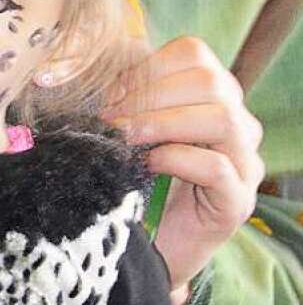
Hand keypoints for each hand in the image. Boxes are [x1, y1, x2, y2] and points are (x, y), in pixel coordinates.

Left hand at [103, 36, 264, 295]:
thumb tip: (59, 70)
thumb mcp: (123, 134)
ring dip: (163, 122)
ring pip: (222, 118)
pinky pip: (217, 166)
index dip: (147, 67)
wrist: (149, 251)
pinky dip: (177, 158)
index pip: (193, 54)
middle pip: (210, 81)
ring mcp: (244, 162)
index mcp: (212, 96)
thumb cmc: (134, 186)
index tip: (109, 94)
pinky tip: (148, 164)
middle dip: (151, 96)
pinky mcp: (238, 201)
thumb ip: (114, 100)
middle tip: (110, 119)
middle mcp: (237, 123)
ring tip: (126, 138)